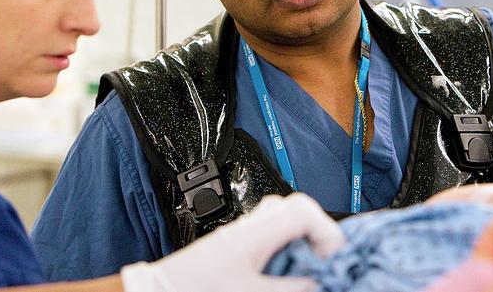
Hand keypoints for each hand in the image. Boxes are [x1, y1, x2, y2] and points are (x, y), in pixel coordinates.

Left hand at [120, 193, 344, 291]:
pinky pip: (268, 232)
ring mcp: (241, 232)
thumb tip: (317, 283)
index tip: (333, 257)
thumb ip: (289, 287)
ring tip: (307, 267)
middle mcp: (249, 225)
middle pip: (296, 209)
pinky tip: (282, 270)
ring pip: (282, 219)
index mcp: (256, 231)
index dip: (327, 231)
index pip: (304, 210)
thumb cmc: (196, 290)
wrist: (159, 291)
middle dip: (317, 233)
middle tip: (324, 261)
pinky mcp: (234, 243)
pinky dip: (283, 246)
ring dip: (300, 239)